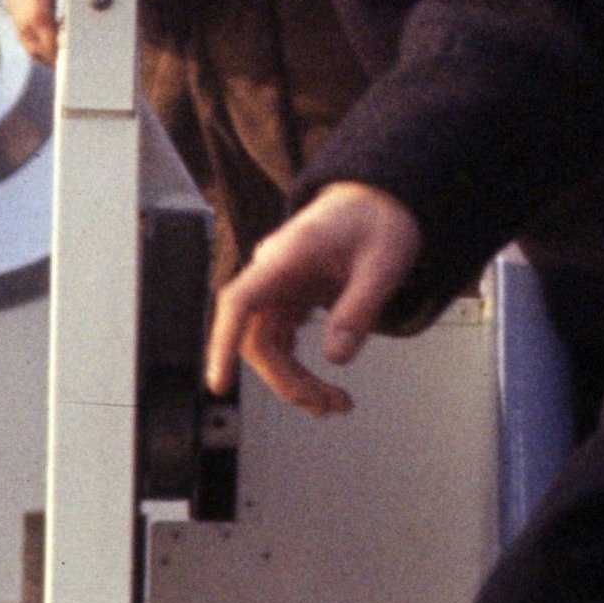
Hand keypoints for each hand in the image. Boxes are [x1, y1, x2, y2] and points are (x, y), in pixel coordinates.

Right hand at [206, 181, 422, 414]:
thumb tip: (337, 356)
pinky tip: (321, 383)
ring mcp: (279, 285)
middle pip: (258, 338)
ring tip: (334, 404)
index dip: (223, 344)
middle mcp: (273, 272)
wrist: (381, 195)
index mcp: (289, 256)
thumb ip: (359, 308)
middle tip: (330, 407)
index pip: (241, 302)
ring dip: (294, 380)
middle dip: (288, 380)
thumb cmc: (381, 219)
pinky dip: (298, 366)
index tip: (218, 383)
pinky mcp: (290, 296)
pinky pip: (281, 339)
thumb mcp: (385, 263)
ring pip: (268, 345)